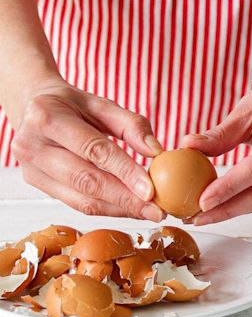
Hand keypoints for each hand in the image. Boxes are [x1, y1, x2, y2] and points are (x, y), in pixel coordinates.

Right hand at [10, 81, 164, 221]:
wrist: (31, 107)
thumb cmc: (71, 105)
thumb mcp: (101, 104)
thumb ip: (131, 124)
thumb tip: (155, 151)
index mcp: (48, 117)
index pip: (94, 149)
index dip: (124, 171)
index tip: (150, 190)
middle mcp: (33, 145)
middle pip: (86, 181)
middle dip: (125, 199)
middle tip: (156, 210)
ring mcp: (30, 169)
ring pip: (81, 200)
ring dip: (119, 209)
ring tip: (148, 212)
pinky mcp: (36, 185)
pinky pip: (76, 203)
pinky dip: (107, 208)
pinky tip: (129, 209)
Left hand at [181, 72, 251, 224]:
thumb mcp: (247, 108)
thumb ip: (220, 134)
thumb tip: (188, 147)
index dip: (231, 187)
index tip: (203, 200)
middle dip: (230, 208)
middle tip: (199, 216)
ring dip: (237, 209)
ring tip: (205, 214)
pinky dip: (249, 201)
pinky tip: (227, 203)